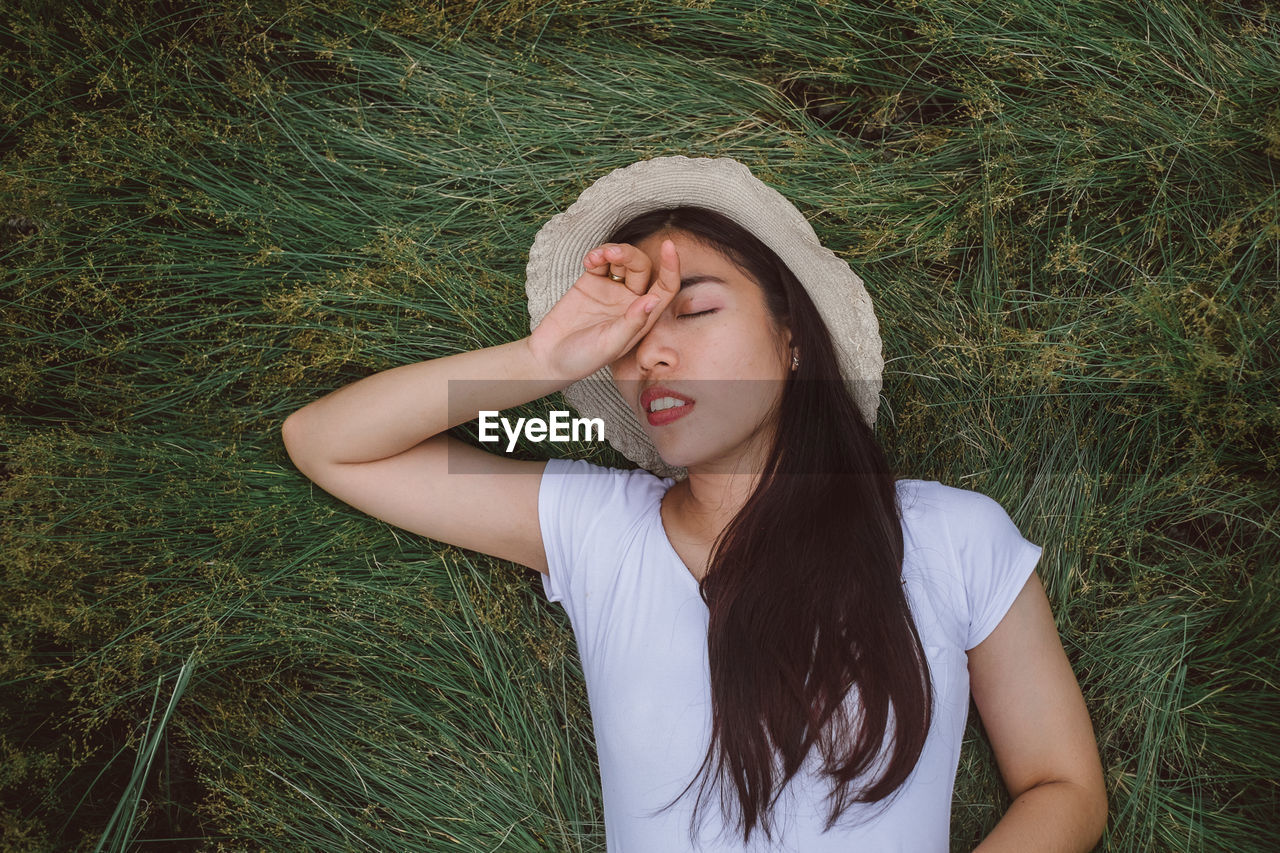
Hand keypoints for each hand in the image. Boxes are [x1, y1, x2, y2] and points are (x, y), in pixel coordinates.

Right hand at [527, 239, 680, 380]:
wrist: (549, 356)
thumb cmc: (582, 358)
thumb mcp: (610, 345)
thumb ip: (632, 323)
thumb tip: (653, 301)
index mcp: (642, 318)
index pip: (665, 289)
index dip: (671, 268)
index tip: (669, 246)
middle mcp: (630, 302)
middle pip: (641, 268)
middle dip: (629, 255)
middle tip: (611, 254)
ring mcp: (611, 290)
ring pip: (622, 260)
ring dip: (613, 251)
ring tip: (596, 256)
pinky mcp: (591, 283)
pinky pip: (600, 261)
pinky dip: (597, 255)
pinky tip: (589, 260)